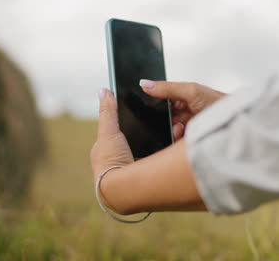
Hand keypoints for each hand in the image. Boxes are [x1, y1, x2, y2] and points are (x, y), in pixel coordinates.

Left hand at [90, 88, 204, 214]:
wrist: (121, 190)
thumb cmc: (110, 162)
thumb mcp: (108, 131)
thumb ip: (108, 112)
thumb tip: (103, 90)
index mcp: (107, 153)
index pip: (120, 134)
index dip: (133, 124)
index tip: (147, 116)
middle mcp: (119, 164)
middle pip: (137, 144)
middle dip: (150, 135)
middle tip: (167, 124)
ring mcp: (132, 174)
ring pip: (149, 154)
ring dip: (160, 146)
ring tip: (175, 133)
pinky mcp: (146, 182)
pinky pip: (158, 165)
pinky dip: (166, 158)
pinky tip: (174, 150)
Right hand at [140, 80, 225, 139]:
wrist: (236, 122)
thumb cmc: (218, 103)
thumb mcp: (191, 92)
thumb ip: (168, 88)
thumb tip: (145, 84)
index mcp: (183, 96)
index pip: (162, 101)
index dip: (156, 107)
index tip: (151, 111)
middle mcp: (184, 110)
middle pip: (164, 118)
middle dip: (166, 122)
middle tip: (173, 122)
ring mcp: (188, 125)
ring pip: (170, 131)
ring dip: (173, 131)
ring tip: (180, 131)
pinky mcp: (191, 139)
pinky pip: (177, 142)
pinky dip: (178, 141)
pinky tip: (182, 138)